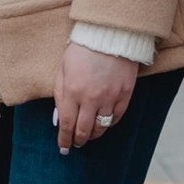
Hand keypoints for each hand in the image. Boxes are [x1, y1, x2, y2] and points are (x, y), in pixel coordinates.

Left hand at [53, 37, 141, 153]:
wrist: (109, 34)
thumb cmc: (81, 50)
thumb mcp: (63, 70)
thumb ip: (59, 95)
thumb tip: (58, 120)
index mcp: (72, 91)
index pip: (67, 124)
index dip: (64, 139)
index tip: (63, 148)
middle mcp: (91, 98)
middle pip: (84, 130)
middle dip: (78, 141)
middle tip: (76, 145)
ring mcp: (110, 97)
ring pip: (101, 127)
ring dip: (93, 135)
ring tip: (88, 136)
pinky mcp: (125, 94)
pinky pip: (116, 118)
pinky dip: (109, 124)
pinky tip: (103, 124)